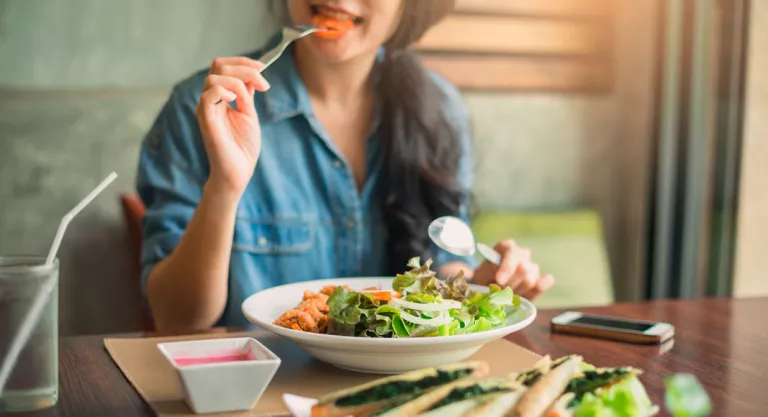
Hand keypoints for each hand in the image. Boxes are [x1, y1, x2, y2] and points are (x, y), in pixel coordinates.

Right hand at [195, 57, 270, 195]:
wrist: (239, 171)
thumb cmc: (243, 147)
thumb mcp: (249, 113)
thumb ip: (247, 93)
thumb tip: (252, 74)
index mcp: (219, 96)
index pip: (223, 66)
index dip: (243, 62)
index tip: (263, 68)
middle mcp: (210, 99)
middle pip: (218, 66)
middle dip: (244, 68)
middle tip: (263, 84)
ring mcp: (206, 108)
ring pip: (214, 77)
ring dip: (238, 81)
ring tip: (249, 99)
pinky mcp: (205, 119)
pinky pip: (208, 95)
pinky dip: (224, 91)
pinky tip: (236, 101)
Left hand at [472, 239, 553, 300]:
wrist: (487, 292)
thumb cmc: (482, 280)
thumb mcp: (479, 275)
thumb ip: (486, 272)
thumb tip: (497, 272)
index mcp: (506, 247)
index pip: (512, 252)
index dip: (507, 267)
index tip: (499, 280)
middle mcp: (521, 254)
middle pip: (523, 269)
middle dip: (509, 285)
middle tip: (497, 293)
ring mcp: (532, 267)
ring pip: (530, 280)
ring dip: (516, 292)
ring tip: (505, 295)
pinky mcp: (539, 281)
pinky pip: (545, 282)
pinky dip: (540, 287)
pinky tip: (530, 291)